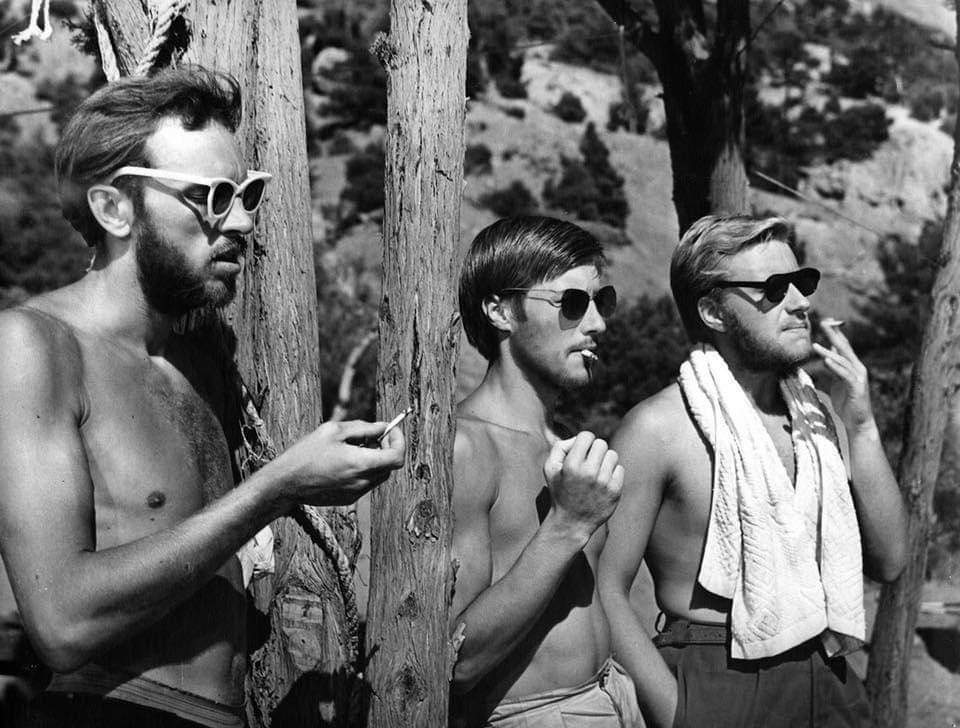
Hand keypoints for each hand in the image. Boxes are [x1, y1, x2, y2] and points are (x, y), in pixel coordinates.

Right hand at [272, 420, 405, 505]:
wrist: (285, 483)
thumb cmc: (306, 453)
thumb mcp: (334, 431)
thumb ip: (364, 428)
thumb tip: (383, 427)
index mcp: (361, 464)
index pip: (397, 457)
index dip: (399, 441)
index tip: (390, 430)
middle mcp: (362, 482)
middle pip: (390, 466)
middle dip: (387, 448)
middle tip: (374, 436)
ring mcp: (356, 493)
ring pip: (379, 475)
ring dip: (376, 459)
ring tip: (356, 446)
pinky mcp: (348, 499)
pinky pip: (366, 482)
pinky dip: (365, 470)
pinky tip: (347, 460)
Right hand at [542, 431, 623, 540]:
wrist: (571, 523)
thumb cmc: (560, 492)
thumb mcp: (549, 469)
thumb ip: (560, 447)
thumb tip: (578, 438)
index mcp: (571, 465)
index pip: (587, 436)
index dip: (583, 442)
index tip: (580, 452)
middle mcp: (589, 472)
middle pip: (601, 443)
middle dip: (594, 450)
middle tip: (588, 462)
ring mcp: (604, 482)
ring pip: (612, 455)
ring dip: (604, 461)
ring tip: (596, 472)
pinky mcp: (615, 491)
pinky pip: (620, 469)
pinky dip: (612, 473)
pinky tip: (602, 482)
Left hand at [812, 325, 875, 435]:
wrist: (858, 422)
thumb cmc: (847, 403)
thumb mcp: (837, 382)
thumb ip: (833, 370)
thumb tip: (827, 357)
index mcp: (852, 366)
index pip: (843, 345)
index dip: (835, 333)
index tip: (826, 321)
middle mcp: (857, 368)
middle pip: (844, 347)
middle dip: (834, 334)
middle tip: (824, 322)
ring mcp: (858, 377)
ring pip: (843, 360)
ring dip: (829, 351)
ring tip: (815, 345)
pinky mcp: (857, 387)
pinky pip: (844, 374)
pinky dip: (835, 367)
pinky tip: (826, 361)